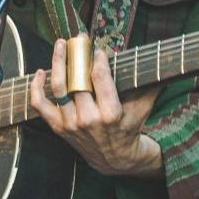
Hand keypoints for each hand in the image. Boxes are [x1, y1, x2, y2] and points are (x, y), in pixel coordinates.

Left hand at [29, 41, 161, 178]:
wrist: (114, 159)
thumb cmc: (130, 128)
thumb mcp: (144, 108)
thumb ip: (150, 85)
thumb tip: (161, 62)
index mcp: (111, 114)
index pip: (100, 78)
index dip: (97, 59)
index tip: (98, 49)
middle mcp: (88, 119)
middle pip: (77, 80)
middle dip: (76, 55)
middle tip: (78, 39)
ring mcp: (71, 124)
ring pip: (58, 88)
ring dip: (57, 63)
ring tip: (60, 45)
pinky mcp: (58, 127)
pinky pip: (41, 106)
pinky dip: (36, 88)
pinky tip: (40, 72)